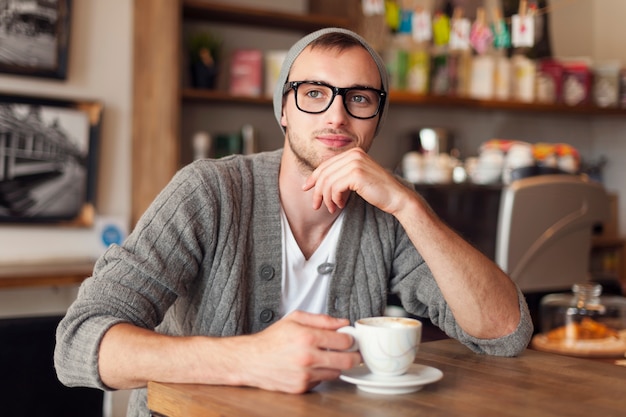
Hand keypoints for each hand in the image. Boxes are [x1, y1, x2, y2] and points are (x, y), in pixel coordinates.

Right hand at [239, 311, 359, 392]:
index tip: (349, 338)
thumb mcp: (295, 318)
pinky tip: (312, 366)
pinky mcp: (301, 388)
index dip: (350, 338)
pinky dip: (321, 374)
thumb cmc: (272, 339)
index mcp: (307, 337)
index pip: (344, 341)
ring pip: (336, 373)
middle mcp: (307, 358)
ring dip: (336, 365)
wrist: (251, 360)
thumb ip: (322, 319)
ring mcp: (305, 375)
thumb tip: (342, 322)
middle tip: (354, 352)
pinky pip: (321, 381)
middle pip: (346, 361)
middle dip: (354, 356)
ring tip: (328, 357)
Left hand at [302, 148, 409, 214]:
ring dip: (327, 198)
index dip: (313, 177)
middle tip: (316, 205)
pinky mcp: (356, 174)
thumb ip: (342, 175)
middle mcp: (353, 154)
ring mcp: (355, 162)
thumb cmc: (378, 190)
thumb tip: (319, 182)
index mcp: (353, 152)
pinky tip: (340, 205)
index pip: (326, 164)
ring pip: (328, 182)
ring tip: (332, 208)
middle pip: (324, 173)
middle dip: (317, 191)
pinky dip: (334, 199)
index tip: (306, 188)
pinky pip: (335, 188)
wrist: (397, 197)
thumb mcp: (357, 178)